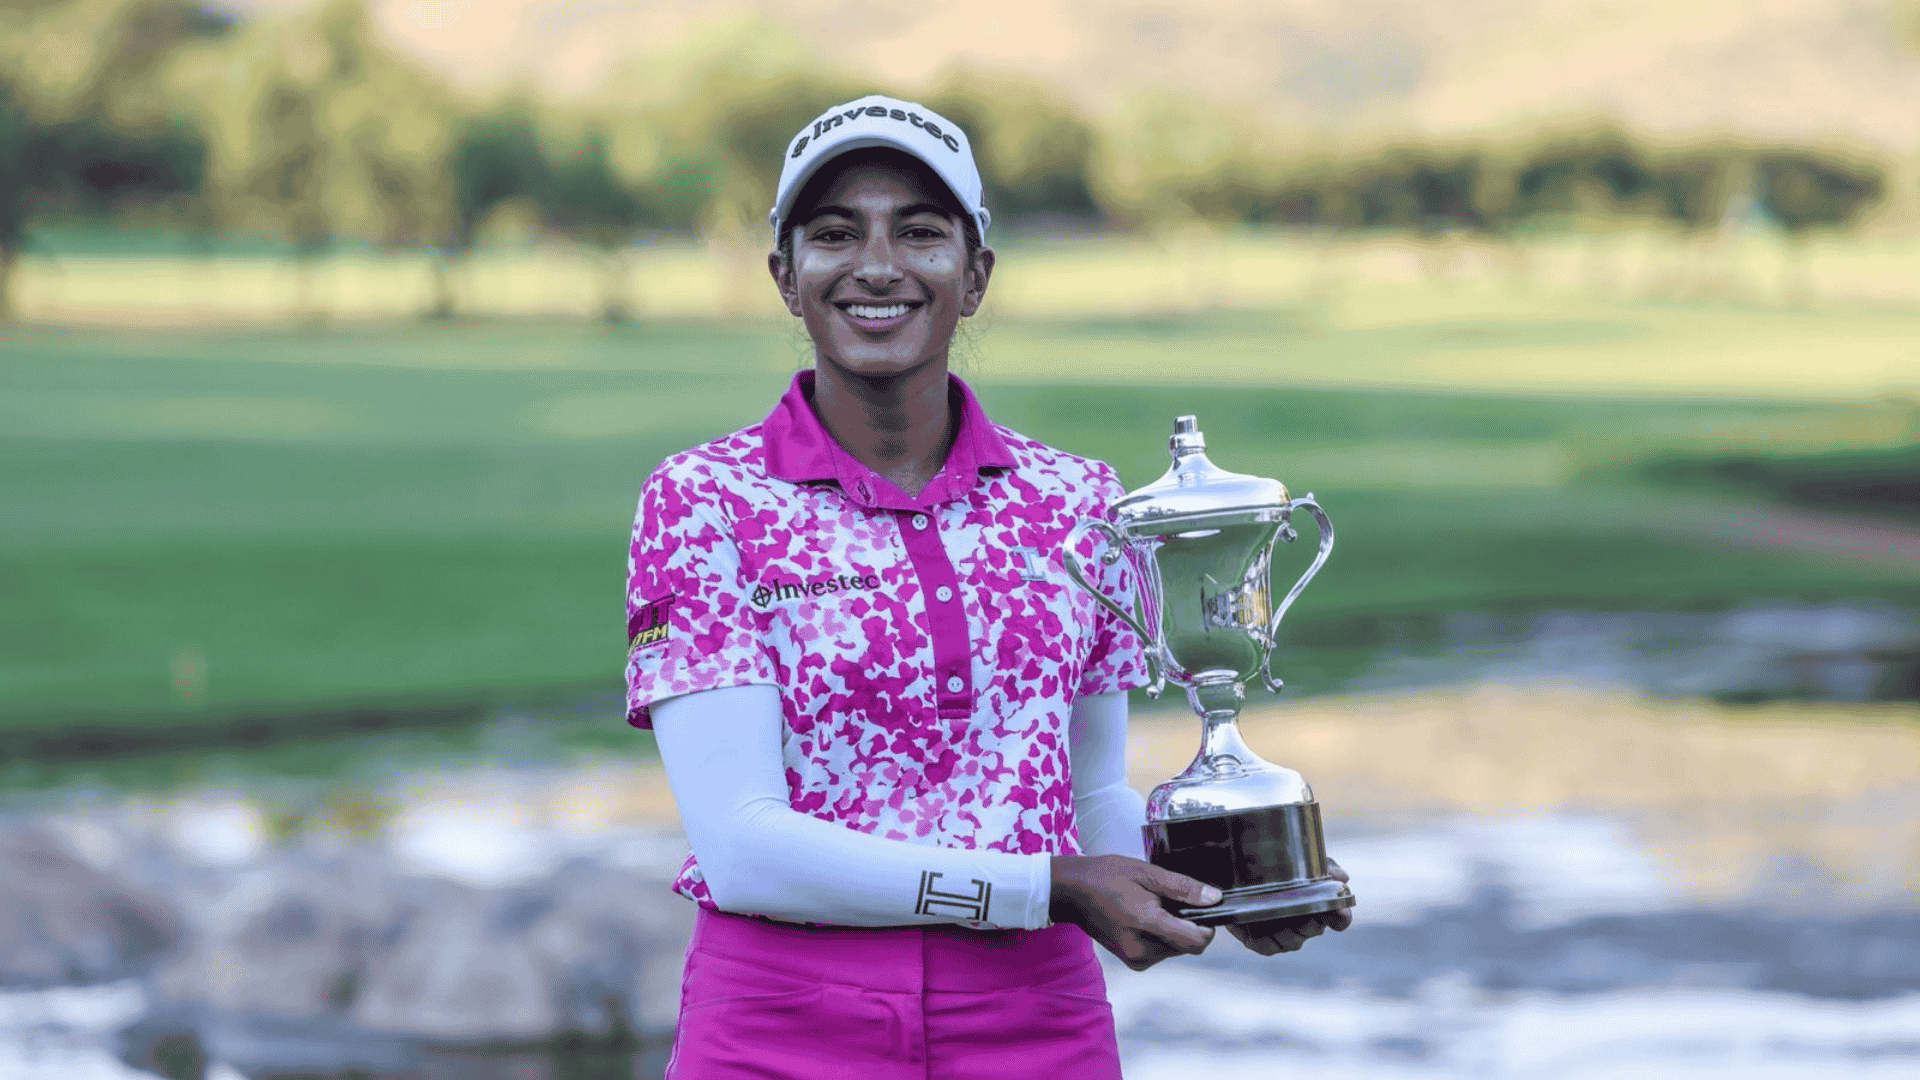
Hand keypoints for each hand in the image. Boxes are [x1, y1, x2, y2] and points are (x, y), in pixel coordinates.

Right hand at [1050, 854, 1219, 970]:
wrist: (1070, 891)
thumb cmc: (1104, 877)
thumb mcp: (1146, 873)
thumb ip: (1182, 888)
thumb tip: (1214, 898)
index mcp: (1146, 924)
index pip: (1195, 941)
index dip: (1207, 926)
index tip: (1202, 908)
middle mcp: (1142, 950)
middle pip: (1187, 946)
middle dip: (1186, 925)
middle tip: (1166, 900)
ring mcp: (1135, 958)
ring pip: (1175, 948)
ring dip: (1172, 930)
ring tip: (1151, 906)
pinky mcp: (1132, 961)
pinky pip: (1160, 950)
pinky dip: (1160, 936)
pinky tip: (1143, 917)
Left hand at [1228, 859, 1352, 956]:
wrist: (1241, 871)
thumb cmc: (1280, 868)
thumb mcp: (1303, 861)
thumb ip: (1325, 866)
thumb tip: (1343, 877)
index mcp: (1320, 905)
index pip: (1339, 918)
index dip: (1341, 918)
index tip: (1339, 913)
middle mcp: (1306, 924)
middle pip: (1314, 930)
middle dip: (1308, 921)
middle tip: (1299, 908)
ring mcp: (1285, 934)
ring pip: (1292, 942)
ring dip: (1285, 931)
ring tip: (1273, 915)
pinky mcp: (1262, 941)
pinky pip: (1267, 948)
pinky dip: (1263, 940)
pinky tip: (1254, 926)